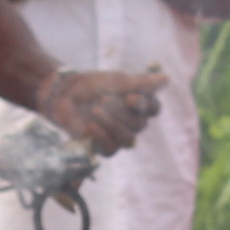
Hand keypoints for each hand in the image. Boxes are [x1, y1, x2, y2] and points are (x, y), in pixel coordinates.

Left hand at [44, 66, 162, 152]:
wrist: (63, 93)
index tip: (128, 96)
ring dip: (112, 125)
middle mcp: (131, 122)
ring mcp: (117, 136)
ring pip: (128, 140)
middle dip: (121, 112)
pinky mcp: (101, 146)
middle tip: (104, 99)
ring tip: (95, 110)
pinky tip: (90, 125)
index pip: (154, 109)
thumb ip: (141, 83)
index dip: (144, 105)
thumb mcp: (116, 81)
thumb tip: (166, 80)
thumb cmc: (91, 85)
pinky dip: (101, 137)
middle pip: (140, 125)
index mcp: (138, 104)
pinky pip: (111, 150)